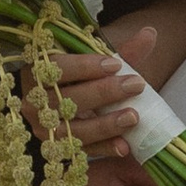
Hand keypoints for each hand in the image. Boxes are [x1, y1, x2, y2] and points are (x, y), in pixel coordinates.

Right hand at [41, 26, 155, 157]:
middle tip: (136, 85)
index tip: (116, 65)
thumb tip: (150, 33)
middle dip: (103, 92)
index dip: (86, 67)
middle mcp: (34, 101)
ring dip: (105, 125)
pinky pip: (81, 151)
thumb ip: (123, 51)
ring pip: (72, 129)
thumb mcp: (100, 63)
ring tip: (133, 116)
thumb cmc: (86, 78)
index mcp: (38, 71)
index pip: (58, 68)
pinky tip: (125, 145)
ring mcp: (44, 127)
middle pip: (67, 99)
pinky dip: (104, 149)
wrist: (75, 103)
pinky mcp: (57, 148)